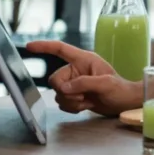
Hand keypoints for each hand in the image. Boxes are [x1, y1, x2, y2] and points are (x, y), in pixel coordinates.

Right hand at [24, 40, 140, 116]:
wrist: (124, 103)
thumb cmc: (120, 89)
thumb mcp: (105, 84)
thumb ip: (84, 83)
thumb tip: (64, 88)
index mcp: (83, 60)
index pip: (60, 49)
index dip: (44, 47)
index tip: (29, 46)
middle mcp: (76, 70)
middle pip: (55, 80)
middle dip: (66, 92)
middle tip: (83, 97)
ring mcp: (74, 83)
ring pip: (58, 94)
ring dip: (71, 102)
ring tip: (88, 101)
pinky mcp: (74, 95)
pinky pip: (62, 102)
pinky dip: (72, 107)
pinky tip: (86, 106)